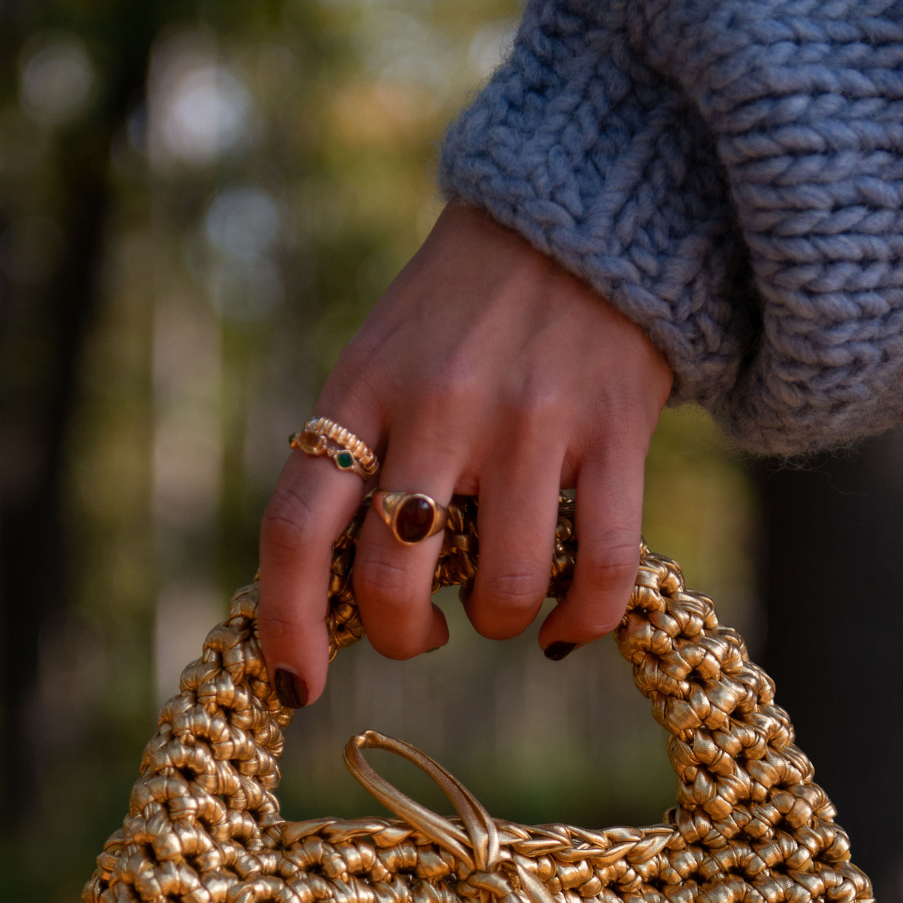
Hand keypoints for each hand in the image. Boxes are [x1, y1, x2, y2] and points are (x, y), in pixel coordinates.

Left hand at [256, 201, 673, 704]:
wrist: (579, 216)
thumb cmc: (462, 315)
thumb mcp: (381, 362)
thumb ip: (356, 460)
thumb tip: (332, 599)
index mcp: (361, 390)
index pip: (296, 527)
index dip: (287, 623)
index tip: (296, 685)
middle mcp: (438, 406)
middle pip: (391, 578)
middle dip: (403, 635)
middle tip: (424, 630)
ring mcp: (530, 421)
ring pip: (503, 593)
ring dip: (499, 624)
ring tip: (504, 601)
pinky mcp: (615, 431)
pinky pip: (603, 570)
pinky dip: (584, 619)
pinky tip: (569, 623)